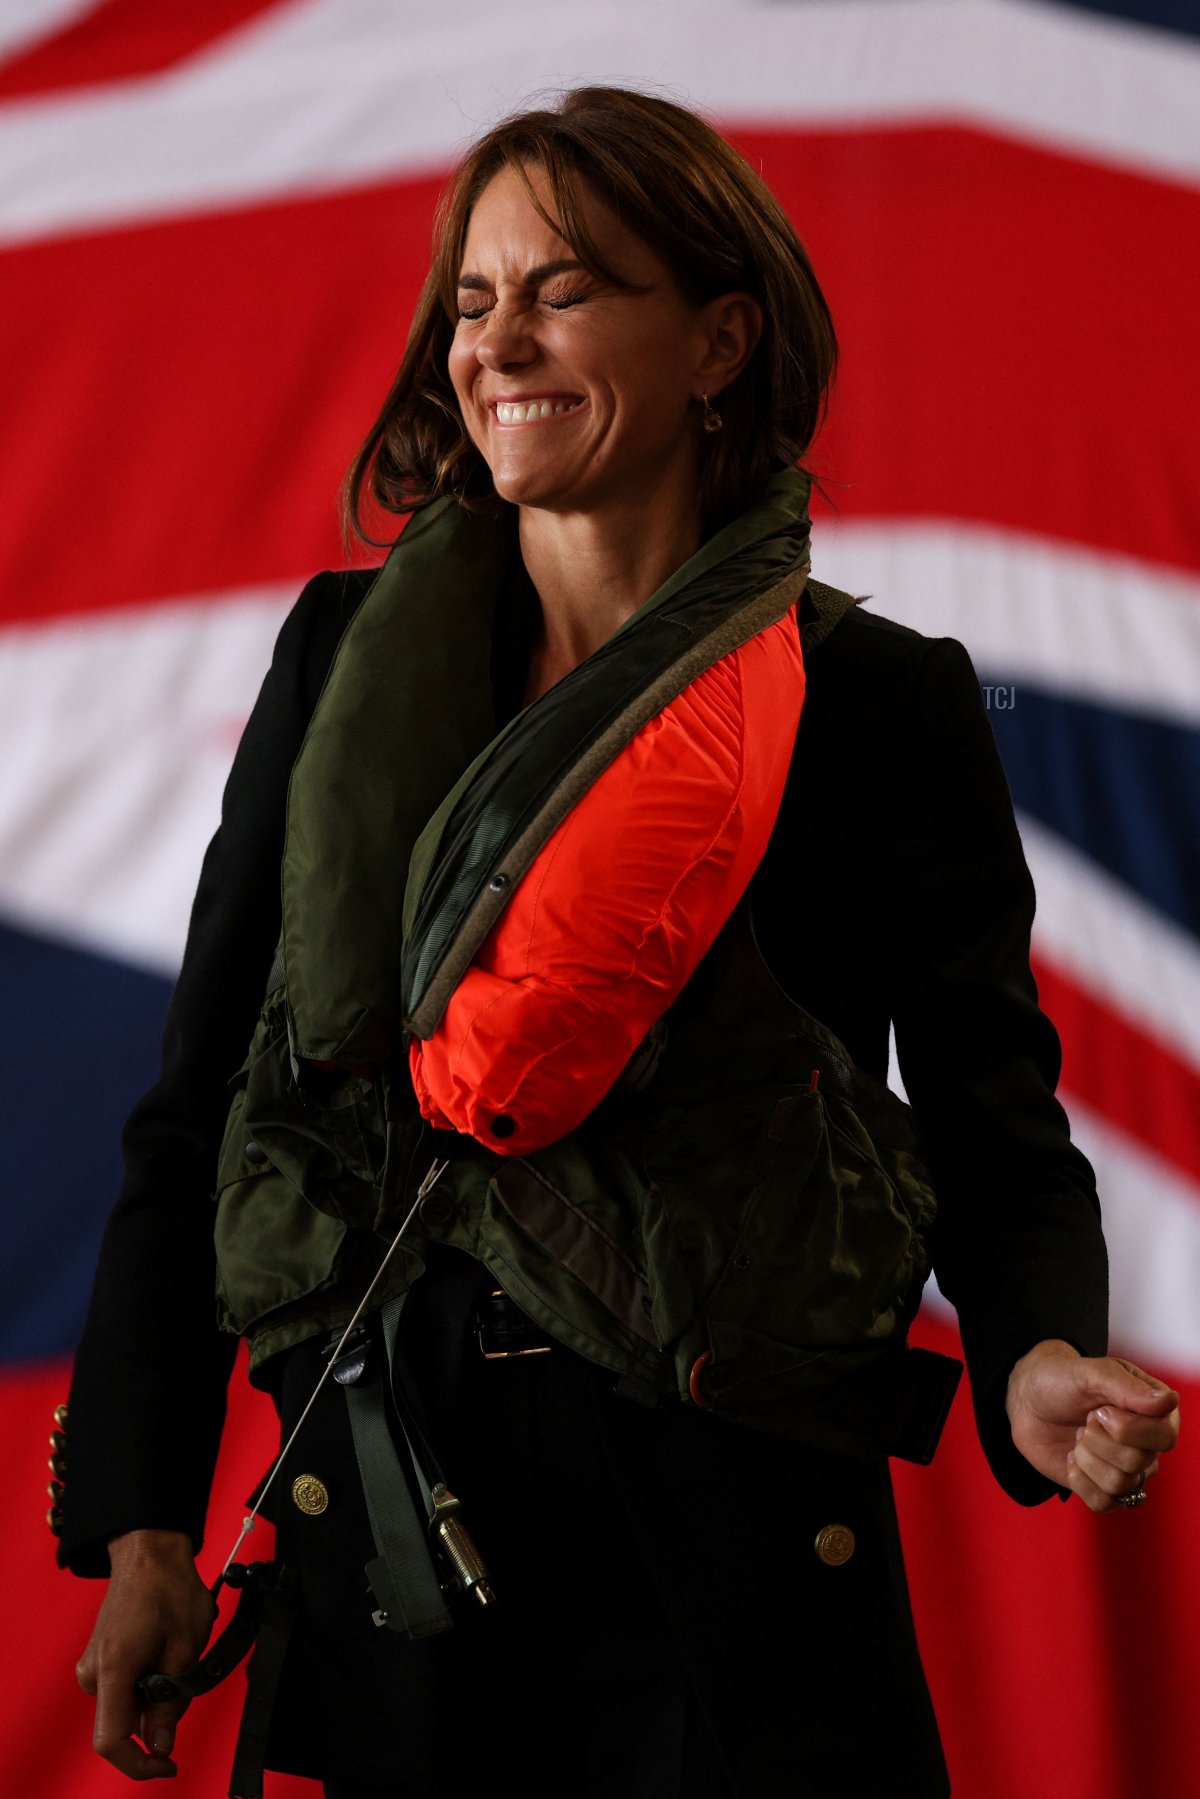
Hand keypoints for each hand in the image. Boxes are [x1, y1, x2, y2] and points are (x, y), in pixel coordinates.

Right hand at [76, 1529, 215, 1779]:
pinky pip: (125, 1685)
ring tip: (176, 1648)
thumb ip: (172, 1699)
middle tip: (186, 1667)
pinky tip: (163, 1646)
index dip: (139, 1763)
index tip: (166, 1762)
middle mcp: (93, 1673)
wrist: (149, 1550)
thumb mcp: (185, 1645)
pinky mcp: (98, 1658)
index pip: (111, 1740)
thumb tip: (161, 1744)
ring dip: (158, 1690)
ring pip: (129, 1702)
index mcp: (113, 1669)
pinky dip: (148, 1677)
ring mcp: (92, 1665)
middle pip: (127, 1719)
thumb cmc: (169, 1586)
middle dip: (161, 1709)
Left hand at [1006, 1339, 1180, 1510]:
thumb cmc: (1062, 1381)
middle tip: (1085, 1420)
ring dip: (1086, 1457)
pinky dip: (1078, 1479)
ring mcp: (1127, 1470)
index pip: (1164, 1437)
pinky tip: (1072, 1458)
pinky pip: (1103, 1502)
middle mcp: (1148, 1445)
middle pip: (1137, 1462)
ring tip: (1078, 1436)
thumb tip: (1169, 1402)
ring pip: (1119, 1484)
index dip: (1127, 1428)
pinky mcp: (1104, 1488)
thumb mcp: (1091, 1373)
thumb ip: (1128, 1388)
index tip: (1099, 1410)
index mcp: (1155, 1412)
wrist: (1028, 1401)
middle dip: (1097, 1439)